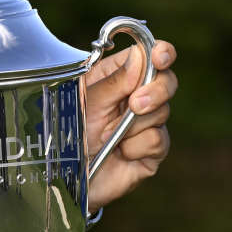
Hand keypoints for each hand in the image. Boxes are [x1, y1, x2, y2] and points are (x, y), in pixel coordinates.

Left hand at [83, 37, 177, 210]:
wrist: (65, 179)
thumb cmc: (67, 136)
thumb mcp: (83, 103)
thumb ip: (112, 82)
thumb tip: (141, 56)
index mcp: (117, 76)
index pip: (149, 54)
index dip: (161, 52)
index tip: (160, 57)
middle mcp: (136, 96)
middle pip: (167, 81)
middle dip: (156, 91)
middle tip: (135, 104)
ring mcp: (146, 123)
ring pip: (162, 112)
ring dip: (133, 125)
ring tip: (108, 135)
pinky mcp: (152, 150)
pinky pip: (158, 140)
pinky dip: (136, 146)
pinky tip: (119, 152)